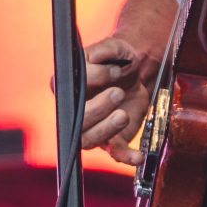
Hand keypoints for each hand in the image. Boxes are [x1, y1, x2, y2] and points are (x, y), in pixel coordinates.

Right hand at [80, 36, 153, 165]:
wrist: (134, 75)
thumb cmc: (118, 61)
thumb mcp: (114, 49)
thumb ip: (105, 50)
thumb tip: (95, 57)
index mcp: (67, 86)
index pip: (68, 89)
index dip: (92, 79)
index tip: (114, 70)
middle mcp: (75, 111)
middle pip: (76, 120)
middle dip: (97, 108)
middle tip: (118, 92)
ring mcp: (92, 129)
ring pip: (89, 139)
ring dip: (106, 129)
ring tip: (123, 114)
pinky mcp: (112, 141)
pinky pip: (115, 154)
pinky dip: (126, 157)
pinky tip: (138, 156)